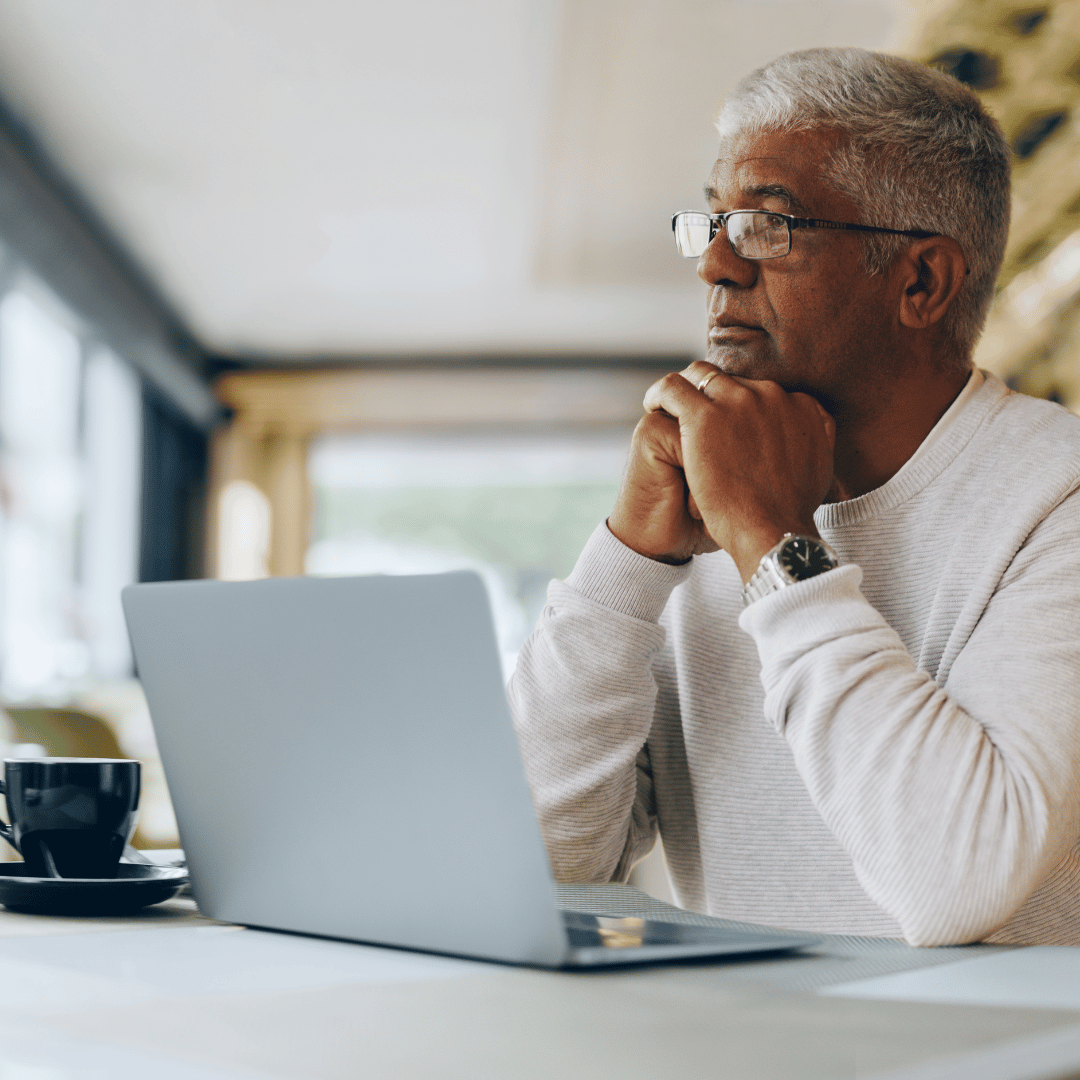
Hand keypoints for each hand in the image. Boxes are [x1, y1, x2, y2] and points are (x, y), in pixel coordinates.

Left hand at [622, 363, 834, 578]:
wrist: (773, 530)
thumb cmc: (790, 512)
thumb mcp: (820, 466)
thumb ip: (814, 439)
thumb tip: (804, 432)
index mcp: (800, 404)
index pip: (760, 390)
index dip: (739, 405)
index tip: (726, 423)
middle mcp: (771, 394)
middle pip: (731, 381)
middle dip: (712, 396)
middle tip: (693, 415)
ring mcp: (738, 402)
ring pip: (701, 375)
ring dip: (685, 389)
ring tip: (667, 404)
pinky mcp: (704, 416)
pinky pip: (673, 388)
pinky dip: (659, 393)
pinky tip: (652, 405)